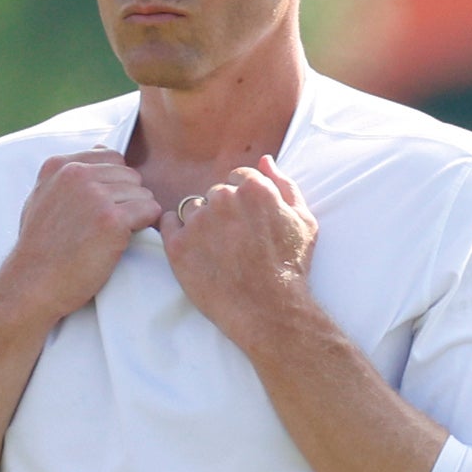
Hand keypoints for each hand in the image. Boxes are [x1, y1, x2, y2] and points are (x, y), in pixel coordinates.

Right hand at [0, 151, 160, 325]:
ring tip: (113, 235)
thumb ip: (67, 174)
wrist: (33, 283)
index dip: (115, 183)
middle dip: (128, 198)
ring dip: (136, 214)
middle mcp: (77, 174)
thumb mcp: (42, 197)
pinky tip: (126, 239)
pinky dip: (145, 225)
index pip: (112, 157)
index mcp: (60, 165)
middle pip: (130, 174)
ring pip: (142, 192)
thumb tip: (98, 149)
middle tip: (111, 225)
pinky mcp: (112, 220)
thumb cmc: (40, 247)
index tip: (104, 206)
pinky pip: (150, 210)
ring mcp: (95, 196)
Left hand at [159, 156, 319, 344]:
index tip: (245, 222)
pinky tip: (192, 248)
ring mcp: (198, 222)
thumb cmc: (290, 267)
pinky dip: (176, 231)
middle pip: (216, 194)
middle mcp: (223, 199)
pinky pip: (167, 223)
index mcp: (253, 189)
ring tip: (216, 250)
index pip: (238, 177)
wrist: (268, 310)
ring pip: (192, 208)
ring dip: (201, 222)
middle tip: (234, 241)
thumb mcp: (304, 221)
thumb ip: (285, 185)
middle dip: (223, 212)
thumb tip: (265, 161)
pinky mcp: (178, 246)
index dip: (242, 201)